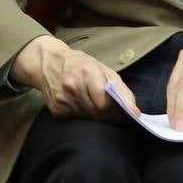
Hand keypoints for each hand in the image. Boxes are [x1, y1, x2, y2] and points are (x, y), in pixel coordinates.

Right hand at [12, 35, 138, 120]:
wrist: (46, 62)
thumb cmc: (79, 64)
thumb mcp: (101, 68)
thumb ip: (120, 88)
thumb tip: (135, 112)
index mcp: (88, 73)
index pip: (105, 104)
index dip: (116, 113)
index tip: (121, 115)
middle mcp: (73, 86)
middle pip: (98, 114)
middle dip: (107, 115)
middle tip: (108, 110)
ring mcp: (63, 99)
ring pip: (88, 119)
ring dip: (94, 116)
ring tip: (91, 103)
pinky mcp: (56, 110)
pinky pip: (76, 120)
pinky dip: (81, 116)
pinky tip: (79, 105)